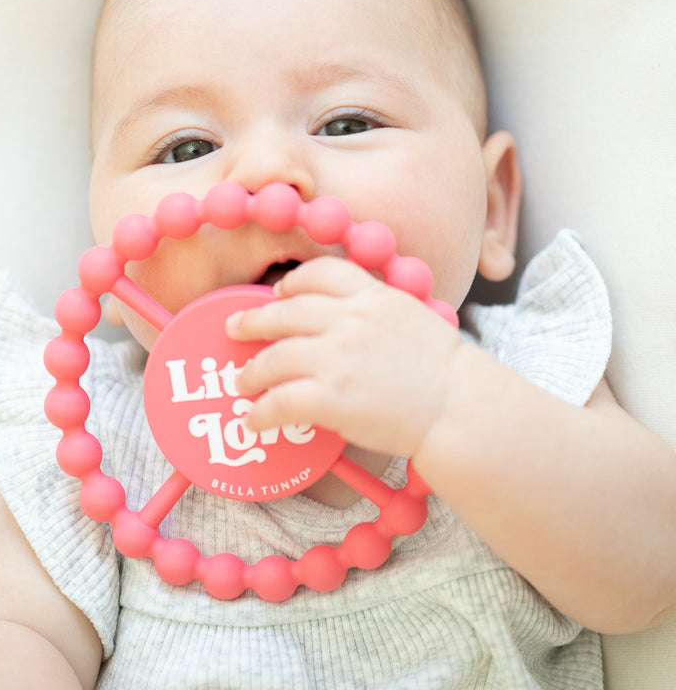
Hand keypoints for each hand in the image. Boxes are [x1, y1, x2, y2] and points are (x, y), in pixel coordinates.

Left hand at [225, 256, 462, 457]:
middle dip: (253, 320)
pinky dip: (260, 412)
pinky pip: (279, 402)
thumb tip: (338, 319)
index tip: (278, 294)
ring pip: (274, 358)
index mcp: (372, 296)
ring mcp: (337, 358)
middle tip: (234, 328)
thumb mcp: (410, 317)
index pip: (320, 273)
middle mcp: (350, 320)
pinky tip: (254, 420)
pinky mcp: (332, 398)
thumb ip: (373, 310)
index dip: (292, 283)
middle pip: (285, 312)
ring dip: (251, 372)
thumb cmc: (442, 369)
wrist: (458, 407)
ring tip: (243, 382)